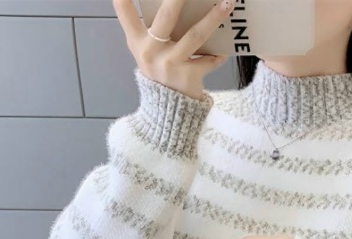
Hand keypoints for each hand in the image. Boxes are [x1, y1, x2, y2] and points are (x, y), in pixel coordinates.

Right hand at [113, 0, 234, 100]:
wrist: (167, 114)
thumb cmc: (160, 75)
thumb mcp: (149, 53)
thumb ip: (155, 30)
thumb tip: (180, 5)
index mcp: (137, 41)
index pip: (123, 10)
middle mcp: (151, 51)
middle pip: (167, 15)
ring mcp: (170, 64)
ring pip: (195, 35)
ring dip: (214, 18)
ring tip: (228, 3)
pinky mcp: (188, 77)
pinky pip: (209, 60)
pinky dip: (219, 55)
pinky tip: (225, 49)